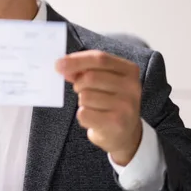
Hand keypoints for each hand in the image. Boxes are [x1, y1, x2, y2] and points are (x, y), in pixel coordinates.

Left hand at [56, 50, 142, 165]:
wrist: (124, 133)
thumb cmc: (109, 101)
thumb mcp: (103, 80)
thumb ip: (84, 70)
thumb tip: (62, 66)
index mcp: (129, 70)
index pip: (99, 58)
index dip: (77, 60)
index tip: (58, 64)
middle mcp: (132, 87)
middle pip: (90, 77)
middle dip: (79, 84)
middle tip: (82, 91)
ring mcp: (126, 106)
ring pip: (85, 96)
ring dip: (82, 102)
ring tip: (94, 107)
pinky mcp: (117, 123)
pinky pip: (84, 113)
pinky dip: (83, 116)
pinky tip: (94, 119)